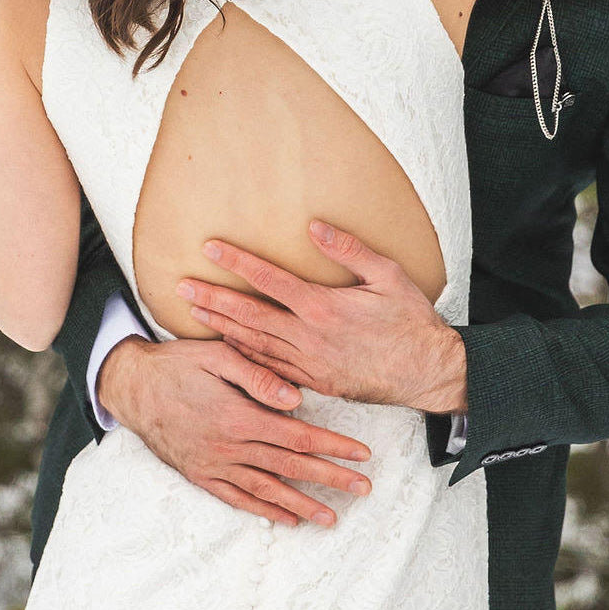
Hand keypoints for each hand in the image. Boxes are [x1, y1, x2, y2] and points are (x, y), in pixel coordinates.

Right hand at [96, 333, 372, 528]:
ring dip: (303, 505)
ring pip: (268, 490)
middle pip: (291, 468)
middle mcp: (230, 448)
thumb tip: (296, 398)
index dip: (333, 445)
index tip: (362, 453)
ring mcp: (215, 466)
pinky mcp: (201, 475)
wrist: (132, 387)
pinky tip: (286, 519)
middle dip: (331, 478)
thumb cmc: (178, 363)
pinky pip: (238, 499)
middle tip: (364, 489)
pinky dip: (264, 511)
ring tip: (333, 517)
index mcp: (240, 416)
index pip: (298, 436)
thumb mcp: (217, 356)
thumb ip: (257, 376)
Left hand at [175, 220, 466, 414]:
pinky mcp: (315, 383)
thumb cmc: (411, 320)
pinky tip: (228, 347)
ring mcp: (309, 365)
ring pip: (254, 345)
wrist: (428, 372)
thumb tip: (314, 226)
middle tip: (181, 286)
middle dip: (213, 299)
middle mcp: (309, 337)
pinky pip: (270, 369)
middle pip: (250, 316)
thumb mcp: (388, 275)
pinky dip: (244, 356)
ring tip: (192, 312)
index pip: (270, 280)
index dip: (238, 263)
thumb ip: (349, 249)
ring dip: (221, 328)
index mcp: (323, 307)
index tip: (210, 249)